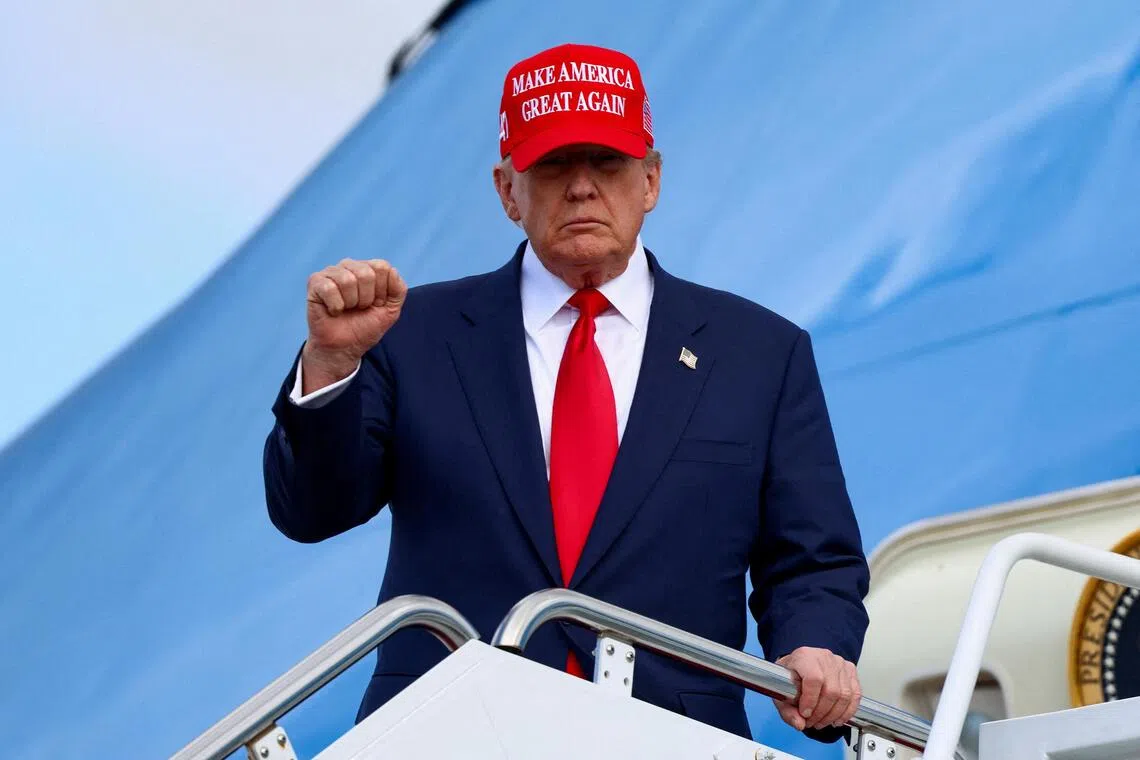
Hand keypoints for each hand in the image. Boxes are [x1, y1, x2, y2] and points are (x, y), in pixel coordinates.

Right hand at [302, 259, 406, 392]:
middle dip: (366, 298)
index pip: (382, 267)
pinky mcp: (315, 282)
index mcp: (369, 268)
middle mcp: (350, 266)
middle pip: (366, 273)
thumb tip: (392, 270)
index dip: (382, 292)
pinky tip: (334, 310)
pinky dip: (335, 306)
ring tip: (347, 309)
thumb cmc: (365, 326)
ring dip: (351, 302)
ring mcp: (331, 272)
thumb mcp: (391, 310)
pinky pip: (329, 288)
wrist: (345, 347)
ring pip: (347, 280)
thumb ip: (398, 289)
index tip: (375, 304)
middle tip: (359, 308)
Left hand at [773, 647, 860, 731]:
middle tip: (811, 722)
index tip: (804, 714)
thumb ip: (787, 711)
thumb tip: (799, 724)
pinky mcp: (850, 671)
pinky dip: (847, 712)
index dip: (810, 700)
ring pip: (844, 695)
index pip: (813, 679)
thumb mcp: (780, 693)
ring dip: (833, 715)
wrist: (798, 667)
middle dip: (821, 713)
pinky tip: (837, 719)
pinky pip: (855, 695)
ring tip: (822, 722)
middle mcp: (824, 657)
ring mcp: (839, 663)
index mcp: (804, 657)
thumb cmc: (790, 677)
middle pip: (831, 690)